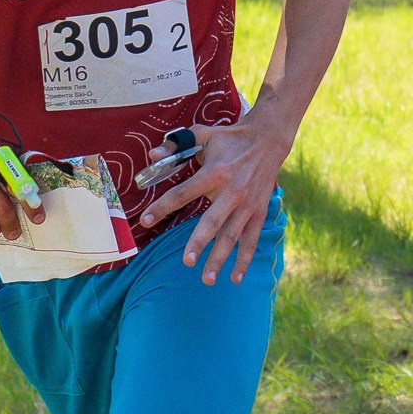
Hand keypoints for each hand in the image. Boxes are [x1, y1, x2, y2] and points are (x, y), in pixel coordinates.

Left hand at [137, 110, 288, 284]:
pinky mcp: (259, 212)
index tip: (144, 220)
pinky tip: (235, 278)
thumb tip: (153, 155)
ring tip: (207, 279)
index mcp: (214, 172)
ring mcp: (247, 204)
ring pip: (232, 236)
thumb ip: (176, 145)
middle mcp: (231, 191)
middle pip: (212, 221)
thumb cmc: (229, 139)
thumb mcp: (202, 134)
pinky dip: (244, 260)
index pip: (183, 193)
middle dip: (199, 243)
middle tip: (187, 262)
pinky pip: (251, 240)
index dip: (162, 207)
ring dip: (220, 258)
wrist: (267, 140)